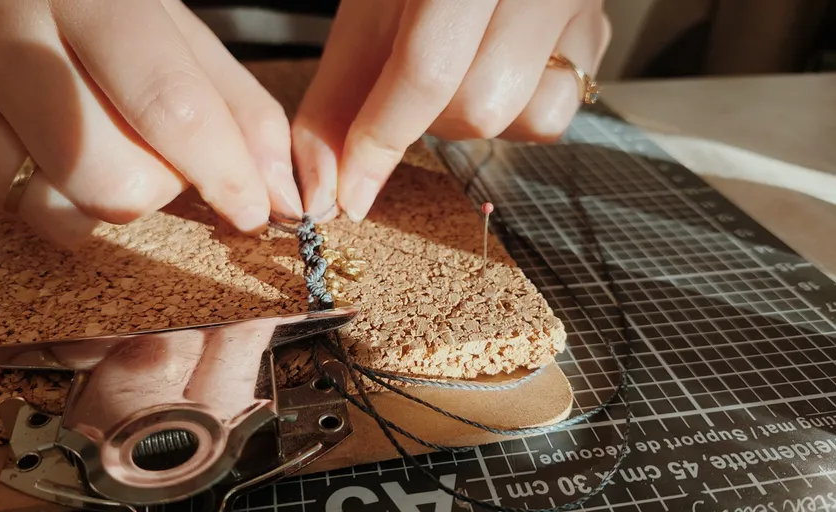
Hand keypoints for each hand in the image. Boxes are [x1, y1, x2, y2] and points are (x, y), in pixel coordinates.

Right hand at [0, 0, 301, 246]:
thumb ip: (228, 98)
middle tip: (163, 156)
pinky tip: (56, 151)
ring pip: (55, 205)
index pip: (168, 105)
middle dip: (160, 188)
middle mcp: (5, 32)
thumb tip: (275, 186)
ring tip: (105, 145)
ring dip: (104, 199)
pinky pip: (8, 205)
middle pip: (112, 177)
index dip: (223, 172)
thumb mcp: (160, 17)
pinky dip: (54, 197)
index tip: (253, 208)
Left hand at [293, 0, 610, 222]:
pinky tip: (500, 72)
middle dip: (432, 122)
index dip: (380, 141)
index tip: (348, 196)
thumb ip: (338, 103)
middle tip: (413, 85)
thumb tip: (322, 193)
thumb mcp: (367, 21)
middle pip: (481, 107)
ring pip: (531, 117)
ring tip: (460, 70)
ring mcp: (578, 6)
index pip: (426, 70)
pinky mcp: (598, 33)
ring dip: (476, 117)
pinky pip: (558, 111)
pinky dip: (517, 111)